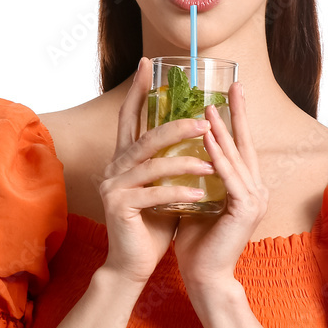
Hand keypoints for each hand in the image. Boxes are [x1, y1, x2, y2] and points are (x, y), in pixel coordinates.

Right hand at [98, 57, 213, 285]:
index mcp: (123, 159)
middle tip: (205, 121)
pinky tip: (199, 194)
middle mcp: (114, 167)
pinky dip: (179, 192)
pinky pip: (154, 194)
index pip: (129, 116)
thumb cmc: (152, 225)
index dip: (137, 90)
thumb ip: (171, 163)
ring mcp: (114, 186)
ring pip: (153, 164)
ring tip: (213, 164)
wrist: (132, 264)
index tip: (148, 64)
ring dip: (186, 162)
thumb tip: (200, 136)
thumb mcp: (164, 187)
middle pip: (146, 136)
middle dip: (177, 126)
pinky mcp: (119, 207)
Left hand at [173, 81, 268, 294]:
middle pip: (246, 144)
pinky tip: (207, 137)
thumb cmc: (197, 242)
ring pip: (237, 157)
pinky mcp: (245, 210)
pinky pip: (230, 176)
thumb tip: (181, 151)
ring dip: (223, 130)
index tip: (228, 93)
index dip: (236, 119)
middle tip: (232, 85)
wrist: (205, 277)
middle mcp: (256, 190)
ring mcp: (254, 200)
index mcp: (246, 188)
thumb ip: (198, 177)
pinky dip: (219, 155)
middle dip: (238, 113)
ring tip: (210, 106)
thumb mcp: (196, 199)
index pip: (241, 146)